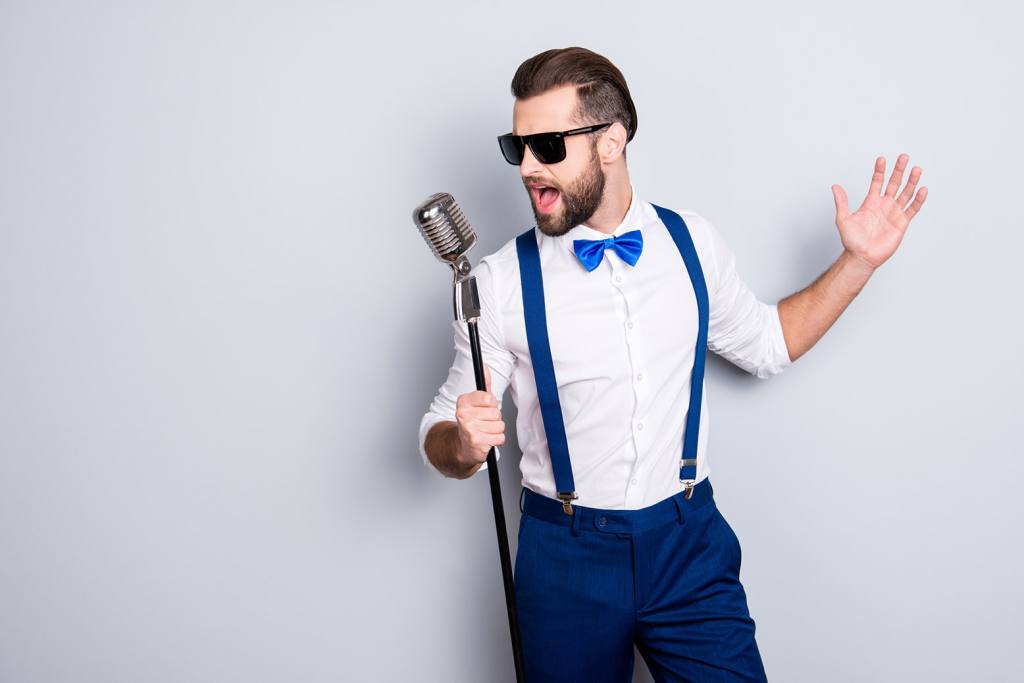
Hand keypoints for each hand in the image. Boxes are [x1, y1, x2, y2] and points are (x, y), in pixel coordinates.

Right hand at [454, 365, 504, 466]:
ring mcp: (469, 428)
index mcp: (463, 401)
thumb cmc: (473, 422)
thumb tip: (485, 367)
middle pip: (496, 413)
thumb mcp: (477, 402)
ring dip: (496, 430)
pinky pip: (500, 438)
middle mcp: (463, 414)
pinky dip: (496, 440)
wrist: (464, 446)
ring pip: (500, 426)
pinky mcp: (476, 442)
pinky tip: (487, 439)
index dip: (492, 405)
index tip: (485, 408)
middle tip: (484, 422)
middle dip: (495, 419)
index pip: (489, 398)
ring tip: (485, 431)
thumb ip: (484, 384)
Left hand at [831, 153, 927, 269]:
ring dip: (911, 181)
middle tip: (904, 157)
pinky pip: (912, 209)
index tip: (882, 159)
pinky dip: (918, 200)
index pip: (877, 182)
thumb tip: (835, 187)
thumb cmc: (852, 240)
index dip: (880, 171)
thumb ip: (842, 202)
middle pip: (894, 183)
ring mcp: (894, 213)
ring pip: (906, 193)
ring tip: (916, 169)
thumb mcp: (843, 219)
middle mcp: (884, 205)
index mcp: (871, 202)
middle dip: (899, 170)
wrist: (862, 256)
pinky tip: (923, 190)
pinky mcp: (902, 223)